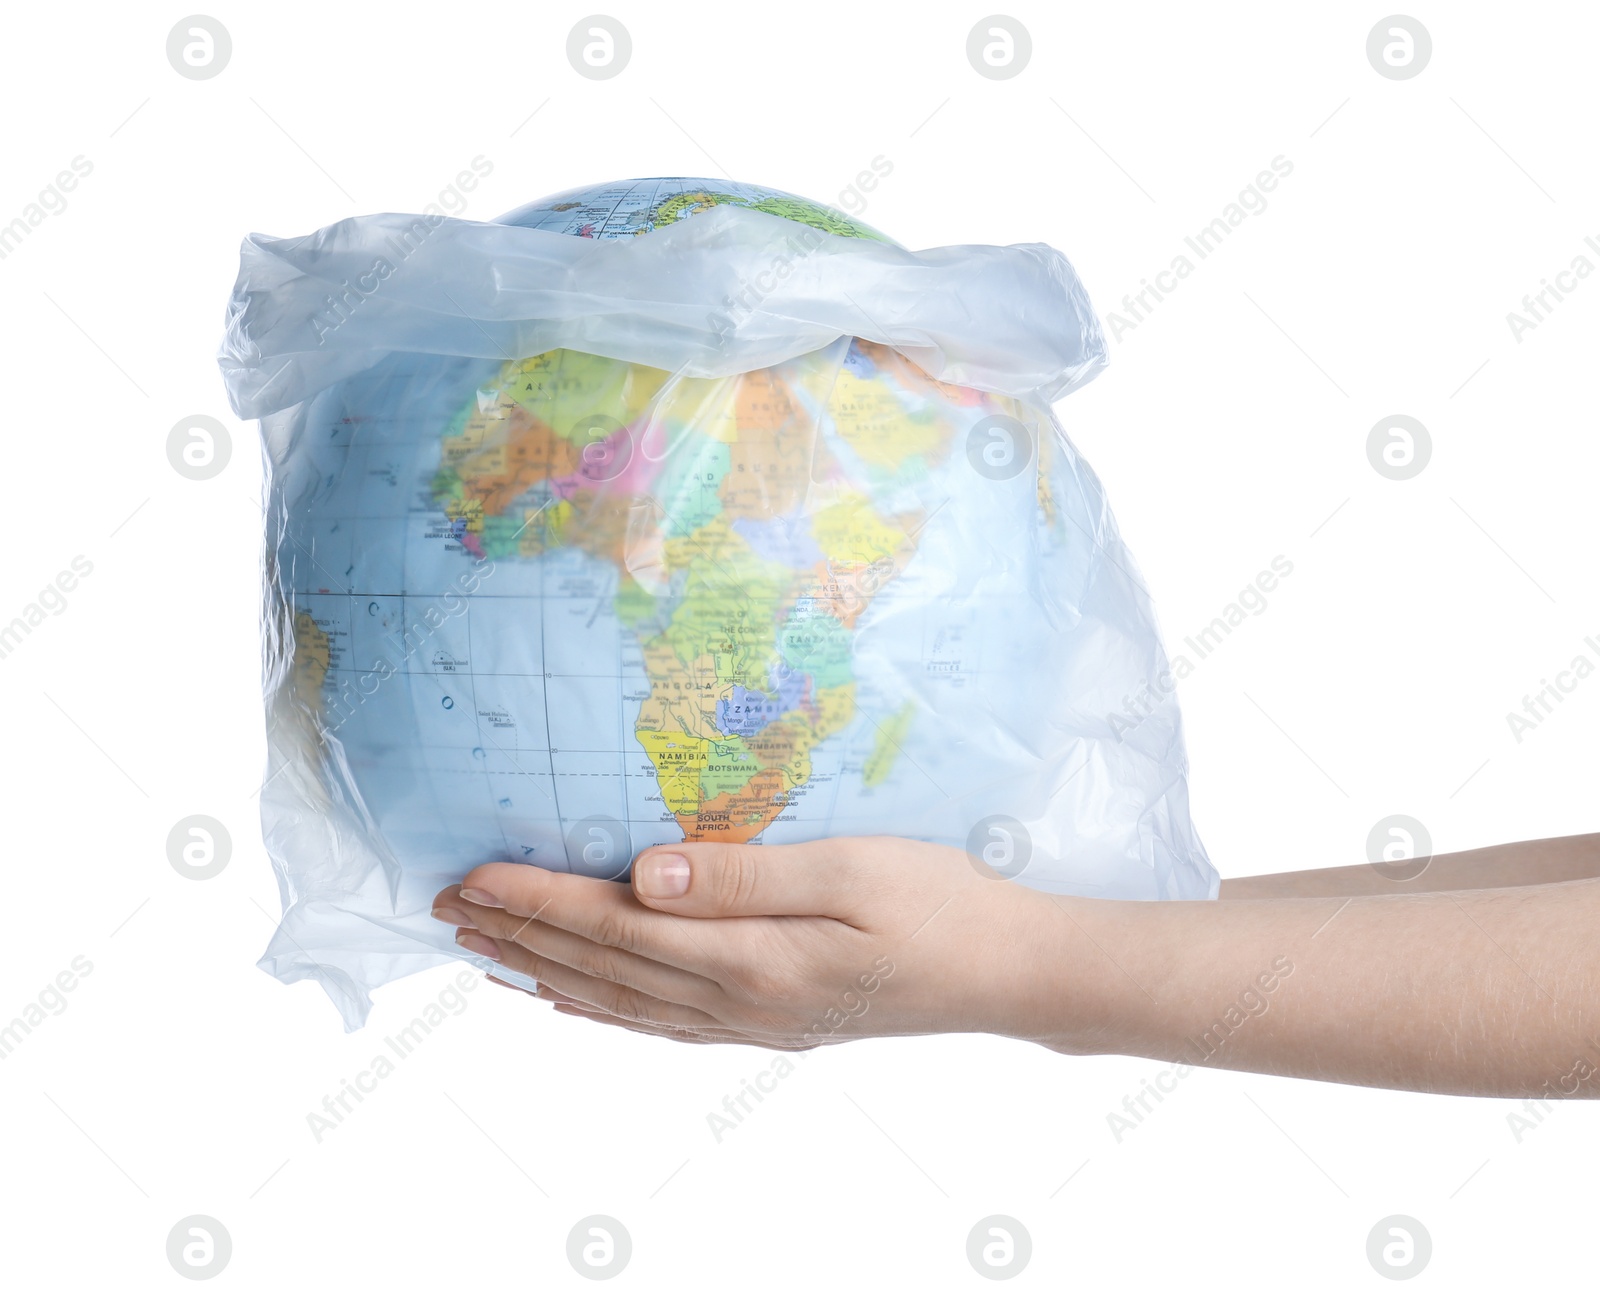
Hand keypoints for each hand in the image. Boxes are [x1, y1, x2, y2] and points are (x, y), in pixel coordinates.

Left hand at [431, 836, 1051, 1048]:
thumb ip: (745, 874)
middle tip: (445, 909)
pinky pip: (658, 1024)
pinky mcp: (768, 1023)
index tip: (470, 876)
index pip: (612, 927)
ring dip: (544, 974)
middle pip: (600, 969)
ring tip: (485, 953)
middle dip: (517, 936)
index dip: (535, 902)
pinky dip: (602, 1010)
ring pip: (618, 1003)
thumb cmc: (940, 904)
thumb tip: (643, 872)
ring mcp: (750, 1022)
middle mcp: (735, 1003)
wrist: (1004, 973)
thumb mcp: (853, 870)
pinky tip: (576, 1001)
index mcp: (748, 958)